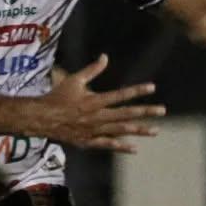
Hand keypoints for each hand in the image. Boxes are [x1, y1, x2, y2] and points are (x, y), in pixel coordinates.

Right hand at [36, 55, 164, 152]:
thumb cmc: (58, 96)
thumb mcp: (74, 80)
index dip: (137, 90)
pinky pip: (107, 145)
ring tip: (155, 131)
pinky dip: (121, 146)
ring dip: (138, 130)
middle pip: (125, 114)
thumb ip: (92, 70)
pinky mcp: (89, 141)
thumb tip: (105, 56)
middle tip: (162, 111)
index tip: (152, 87)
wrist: (42, 118)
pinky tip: (134, 148)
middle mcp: (97, 117)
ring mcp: (94, 131)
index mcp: (94, 101)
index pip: (120, 95)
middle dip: (145, 112)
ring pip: (120, 131)